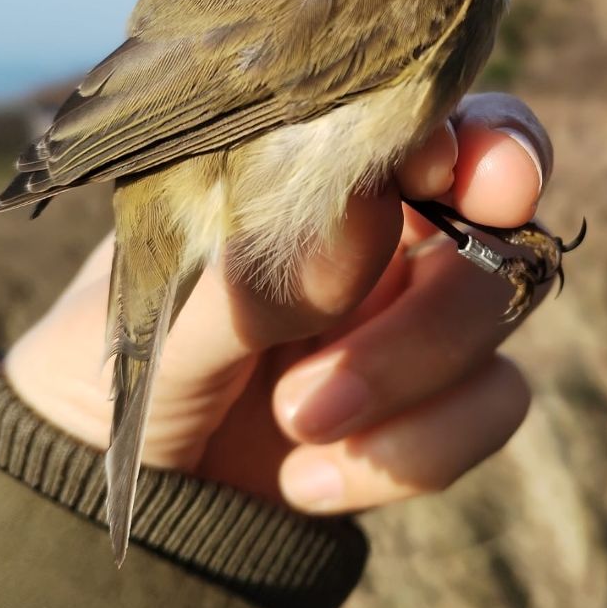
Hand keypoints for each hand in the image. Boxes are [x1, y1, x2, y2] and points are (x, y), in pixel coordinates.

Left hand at [3, 93, 552, 513]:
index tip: (434, 175)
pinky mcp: (437, 402)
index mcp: (333, 174)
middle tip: (319, 377)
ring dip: (403, 385)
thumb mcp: (165, 307)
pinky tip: (303, 480)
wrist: (106, 482)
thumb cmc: (121, 350)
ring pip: (500, 319)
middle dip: (427, 316)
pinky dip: (407, 456)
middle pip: (497, 231)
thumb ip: (261, 266)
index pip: (452, 125)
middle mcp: (396, 231)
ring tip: (291, 423)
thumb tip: (368, 209)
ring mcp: (422, 314)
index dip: (482, 142)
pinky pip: (492, 408)